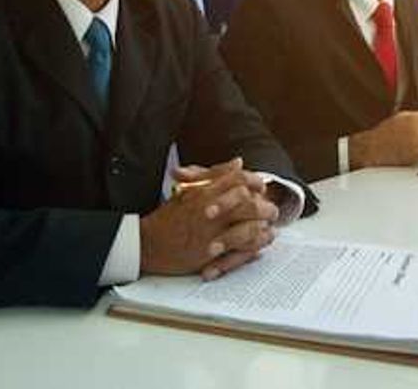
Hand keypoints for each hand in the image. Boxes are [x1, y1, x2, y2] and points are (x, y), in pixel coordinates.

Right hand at [140, 157, 279, 280]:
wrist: (145, 245)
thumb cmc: (165, 219)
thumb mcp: (188, 190)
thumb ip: (215, 175)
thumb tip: (238, 163)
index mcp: (204, 192)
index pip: (238, 180)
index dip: (254, 181)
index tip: (261, 186)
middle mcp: (208, 211)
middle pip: (248, 203)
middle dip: (265, 206)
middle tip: (272, 210)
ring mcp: (209, 233)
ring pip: (248, 228)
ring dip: (262, 229)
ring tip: (268, 229)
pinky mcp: (209, 255)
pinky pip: (239, 252)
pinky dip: (252, 249)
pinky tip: (258, 248)